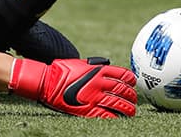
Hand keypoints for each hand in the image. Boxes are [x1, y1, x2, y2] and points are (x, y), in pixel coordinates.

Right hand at [9, 57, 136, 118]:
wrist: (47, 82)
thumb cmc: (62, 71)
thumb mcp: (81, 63)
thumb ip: (95, 66)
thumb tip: (106, 65)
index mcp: (98, 70)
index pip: (121, 74)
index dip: (130, 79)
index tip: (133, 82)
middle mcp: (98, 83)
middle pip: (122, 90)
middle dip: (131, 95)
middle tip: (134, 99)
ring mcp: (94, 97)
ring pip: (118, 103)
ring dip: (127, 108)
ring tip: (131, 111)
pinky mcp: (87, 110)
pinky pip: (106, 115)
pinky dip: (115, 117)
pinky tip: (119, 118)